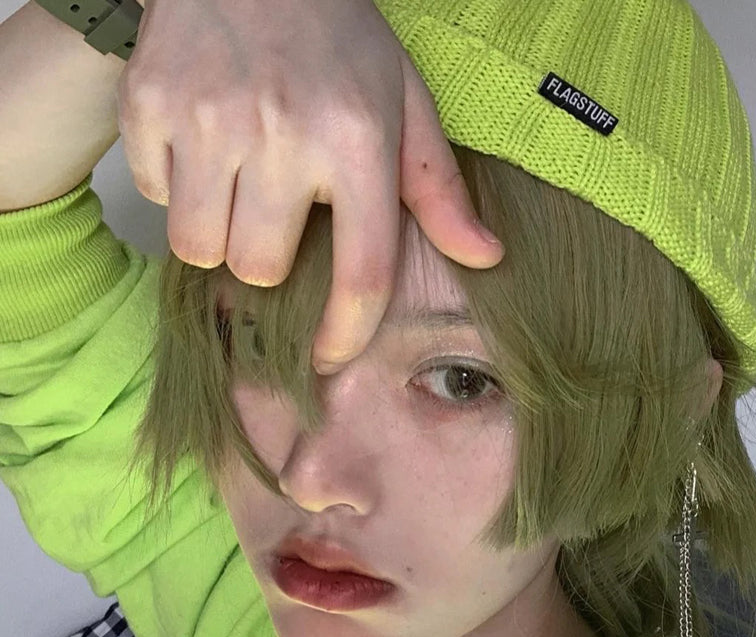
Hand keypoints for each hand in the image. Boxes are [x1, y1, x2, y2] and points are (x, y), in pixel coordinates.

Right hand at [116, 0, 503, 372]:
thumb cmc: (336, 38)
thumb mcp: (403, 101)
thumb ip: (437, 188)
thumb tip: (483, 256)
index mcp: (358, 141)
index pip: (360, 273)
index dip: (346, 332)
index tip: (330, 356)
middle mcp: (283, 135)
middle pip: (261, 270)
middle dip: (268, 258)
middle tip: (275, 210)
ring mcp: (208, 119)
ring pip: (202, 249)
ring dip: (220, 236)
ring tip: (237, 186)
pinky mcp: (149, 105)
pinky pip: (157, 197)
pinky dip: (177, 189)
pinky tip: (201, 147)